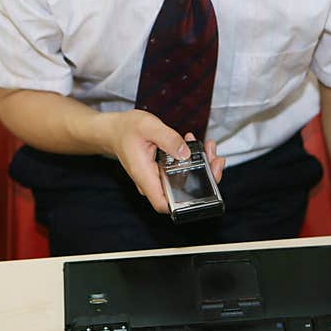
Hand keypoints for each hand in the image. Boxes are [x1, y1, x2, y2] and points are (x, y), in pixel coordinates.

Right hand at [104, 110, 223, 212]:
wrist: (114, 130)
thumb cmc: (126, 129)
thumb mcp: (148, 126)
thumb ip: (168, 139)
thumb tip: (186, 153)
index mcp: (145, 176)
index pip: (164, 204)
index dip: (185, 204)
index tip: (204, 188)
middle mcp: (151, 181)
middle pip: (181, 193)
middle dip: (204, 177)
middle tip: (215, 159)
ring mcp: (157, 178)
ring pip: (183, 181)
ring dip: (201, 165)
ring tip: (208, 147)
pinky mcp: (161, 171)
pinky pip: (180, 171)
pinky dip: (192, 159)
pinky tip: (194, 143)